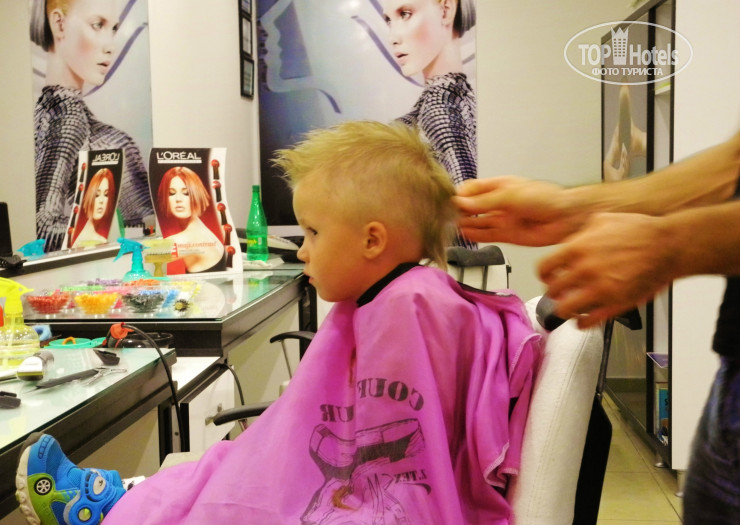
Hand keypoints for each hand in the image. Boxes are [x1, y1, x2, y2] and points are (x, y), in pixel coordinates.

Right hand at [453, 176, 583, 245]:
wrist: (565, 217)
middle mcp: (499, 203)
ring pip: (478, 222)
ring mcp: (502, 219)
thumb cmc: (544, 198)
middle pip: (473, 206)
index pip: (472, 189)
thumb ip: (484, 203)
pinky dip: (475, 235)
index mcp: (499, 186)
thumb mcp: (509, 195)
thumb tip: (460, 204)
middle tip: (446, 215)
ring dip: (465, 223)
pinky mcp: (507, 235)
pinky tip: (464, 234)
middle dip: (460, 210)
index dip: (460, 195)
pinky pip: (487, 235)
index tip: (449, 200)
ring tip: (451, 225)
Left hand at [538, 212, 676, 327]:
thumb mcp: (602, 220)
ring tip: (566, 308)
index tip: (546, 278)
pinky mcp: (615, 304)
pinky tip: (581, 321)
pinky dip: (581, 323)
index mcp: (578, 248)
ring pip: (565, 309)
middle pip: (553, 290)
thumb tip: (568, 243)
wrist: (668, 245)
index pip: (544, 268)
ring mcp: (600, 289)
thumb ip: (580, 234)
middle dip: (553, 293)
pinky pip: (589, 321)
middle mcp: (585, 270)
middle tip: (556, 294)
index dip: (543, 275)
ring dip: (563, 310)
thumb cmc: (640, 231)